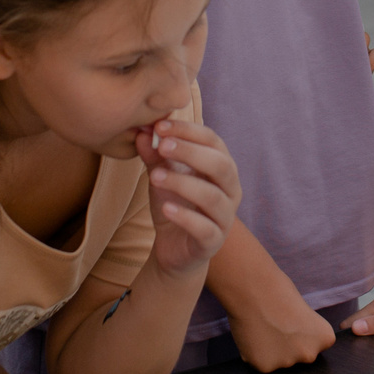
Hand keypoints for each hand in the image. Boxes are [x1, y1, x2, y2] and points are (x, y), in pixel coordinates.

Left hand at [133, 118, 239, 278]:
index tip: (160, 126)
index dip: (188, 131)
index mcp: (222, 167)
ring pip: (212, 196)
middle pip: (220, 165)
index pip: (213, 141)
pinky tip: (166, 208)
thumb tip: (142, 131)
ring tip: (155, 177)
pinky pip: (205, 228)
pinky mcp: (214, 241)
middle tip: (162, 146)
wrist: (174, 247)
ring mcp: (225, 216)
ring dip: (182, 183)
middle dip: (191, 152)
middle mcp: (230, 190)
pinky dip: (185, 217)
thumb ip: (155, 155)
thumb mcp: (162, 176)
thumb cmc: (175, 203)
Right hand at [225, 288, 336, 371]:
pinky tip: (252, 334)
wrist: (252, 289)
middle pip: (298, 354)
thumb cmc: (277, 291)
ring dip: (271, 349)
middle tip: (274, 323)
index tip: (291, 317)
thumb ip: (304, 332)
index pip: (314, 343)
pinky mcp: (265, 367)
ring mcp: (287, 363)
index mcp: (325, 338)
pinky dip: (255, 352)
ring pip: (278, 360)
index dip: (300, 330)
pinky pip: (261, 362)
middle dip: (288, 344)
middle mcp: (310, 354)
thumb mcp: (303, 311)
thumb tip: (291, 347)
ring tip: (261, 326)